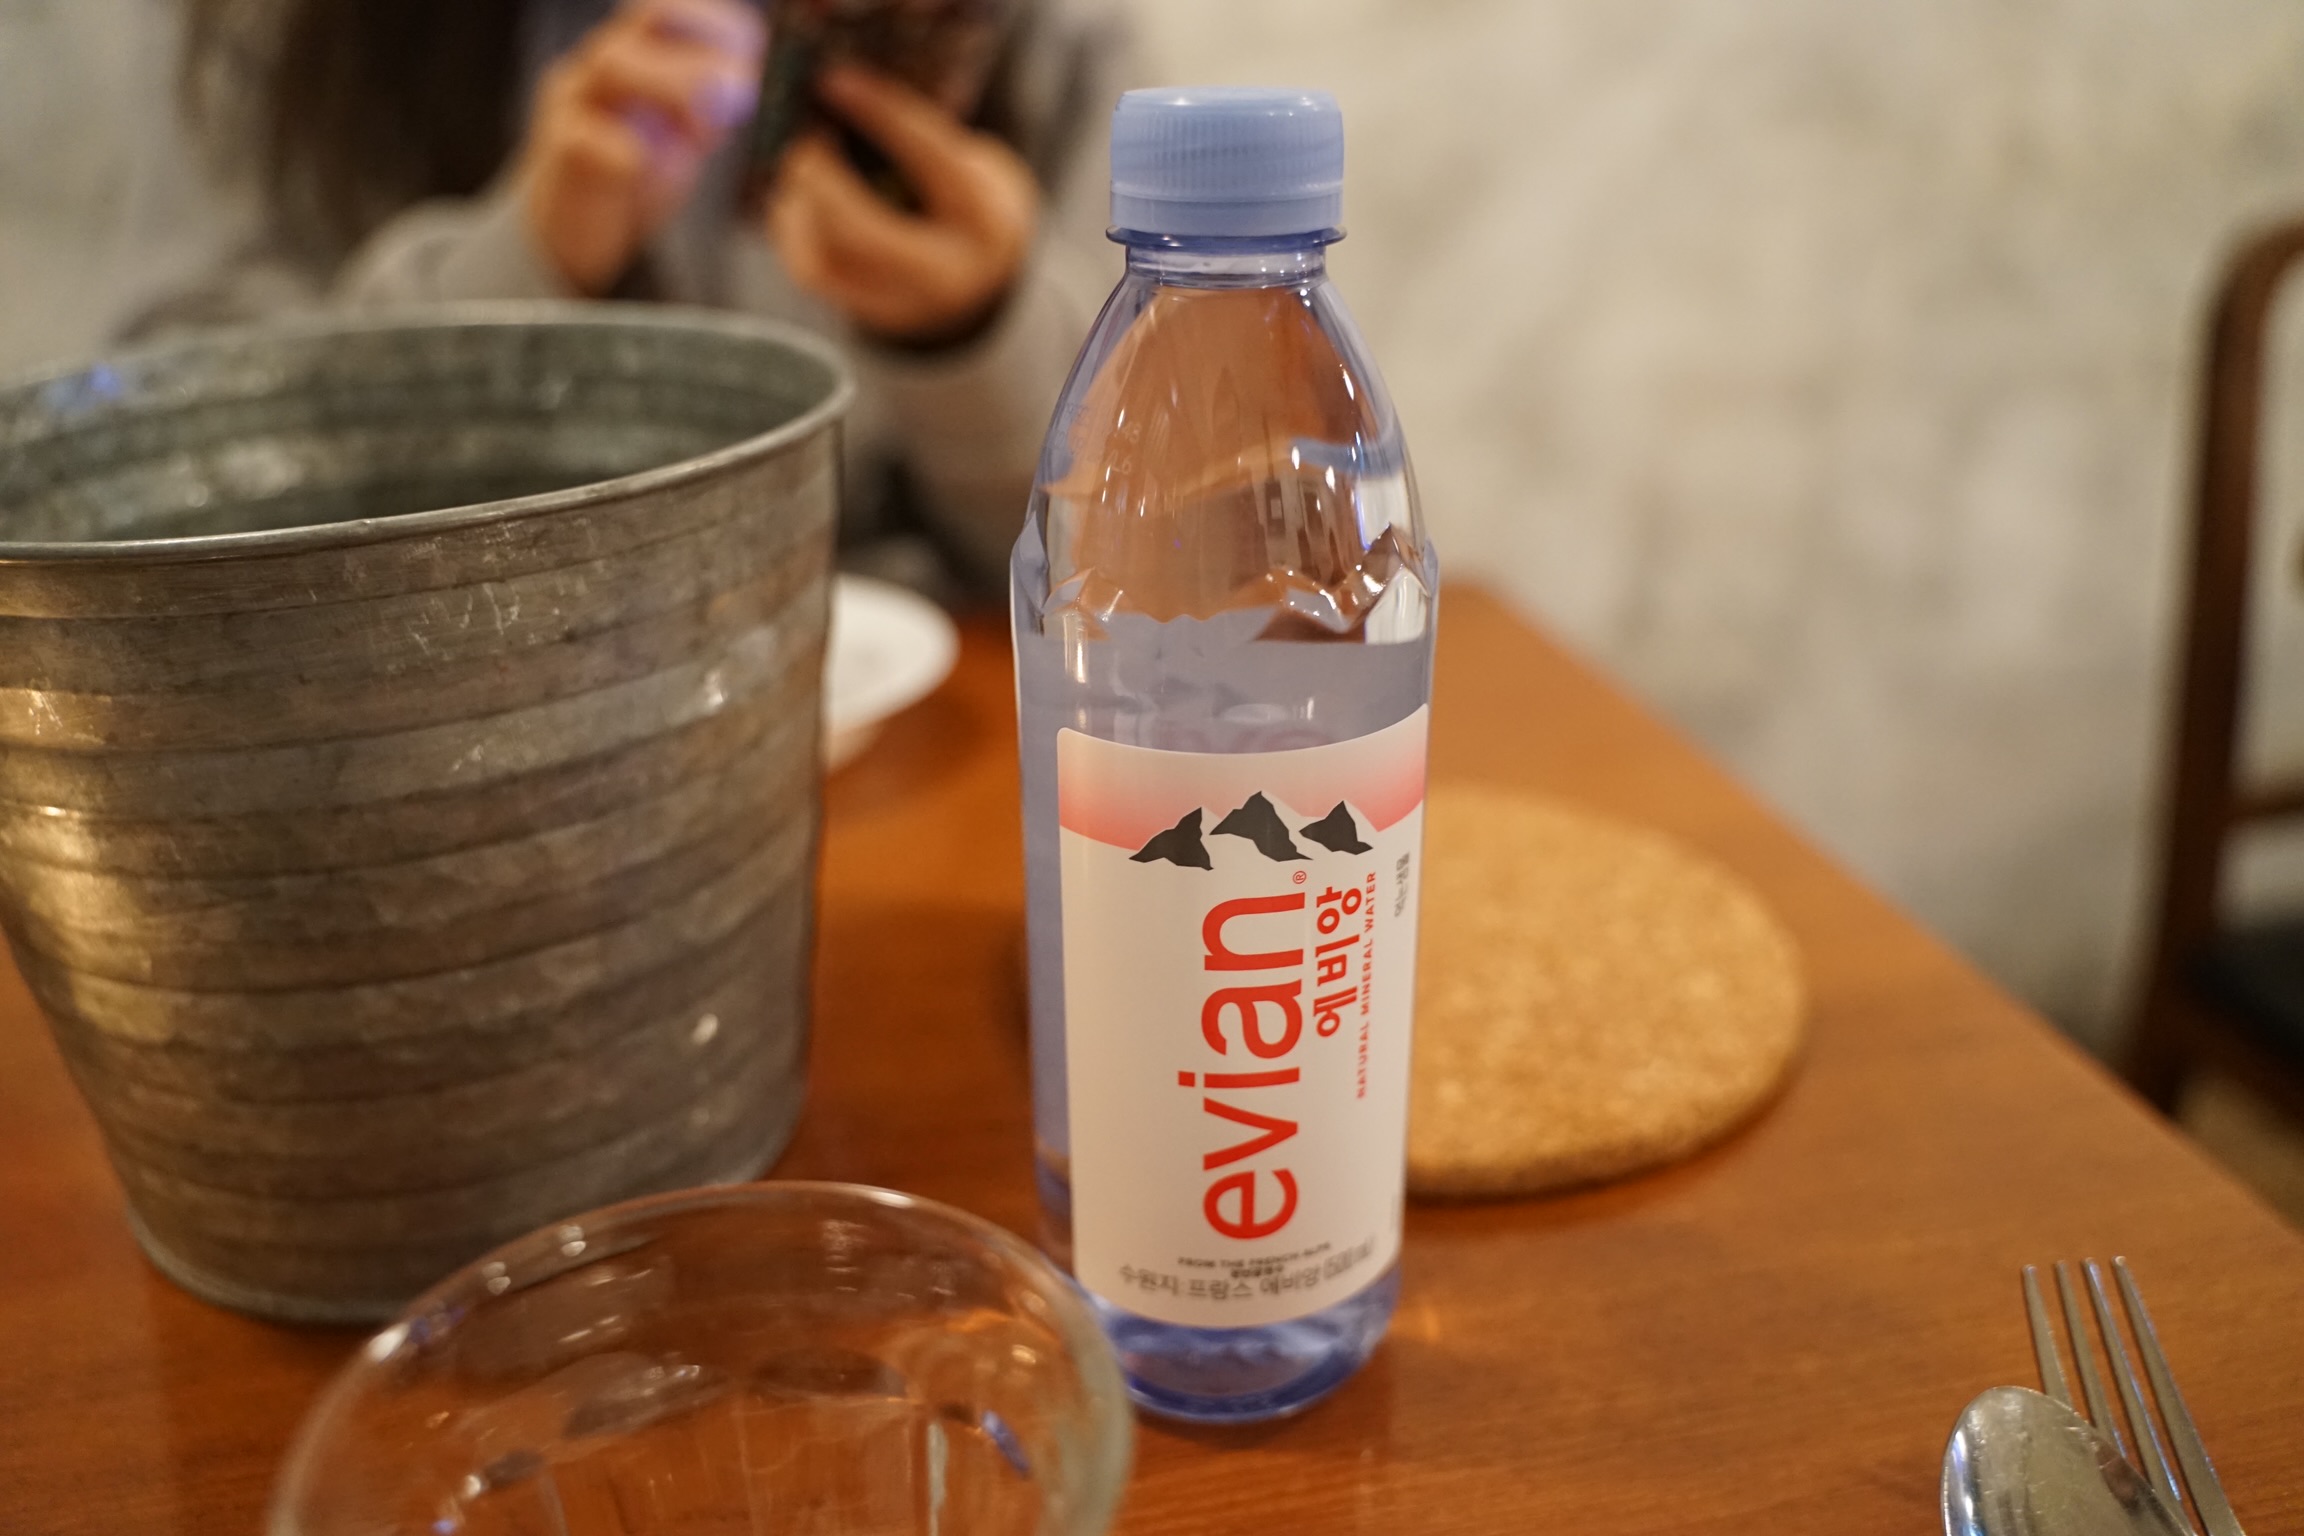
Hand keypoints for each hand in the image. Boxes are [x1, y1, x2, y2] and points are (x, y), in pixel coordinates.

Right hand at [517, 0, 765, 294]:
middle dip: (704, 47)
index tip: (754, 55)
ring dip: (673, 87)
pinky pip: (587, 138)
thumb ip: (716, 103)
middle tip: (740, 92)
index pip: (673, 9)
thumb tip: (751, 84)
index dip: (717, 22)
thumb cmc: (631, 167)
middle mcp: (604, 64)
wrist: (569, 223)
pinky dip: (627, 151)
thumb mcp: (685, 128)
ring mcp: (575, 102)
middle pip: (648, 19)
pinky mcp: (560, 151)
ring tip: (703, 130)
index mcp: (639, 52)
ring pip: (612, 65)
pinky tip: (649, 167)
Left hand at [767, 65, 1038, 344]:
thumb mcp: (969, 164)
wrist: (980, 279)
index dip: (881, 114)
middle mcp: (945, 274)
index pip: (930, 157)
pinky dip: (792, 224)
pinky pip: (810, 269)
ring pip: (826, 254)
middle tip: (804, 135)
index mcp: (985, 221)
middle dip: (820, 177)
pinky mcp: (864, 308)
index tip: (835, 80)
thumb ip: (920, 139)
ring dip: (799, 199)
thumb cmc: (968, 203)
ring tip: (800, 160)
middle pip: (862, 229)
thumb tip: (844, 98)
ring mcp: (903, 302)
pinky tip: (795, 194)